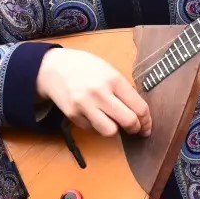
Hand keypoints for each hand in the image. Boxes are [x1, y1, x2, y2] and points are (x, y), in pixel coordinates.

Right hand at [36, 48, 151, 138]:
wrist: (53, 67)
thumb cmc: (84, 67)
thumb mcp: (108, 70)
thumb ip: (123, 88)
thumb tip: (139, 110)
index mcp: (113, 79)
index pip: (139, 107)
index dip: (146, 120)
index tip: (146, 125)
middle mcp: (100, 93)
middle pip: (128, 122)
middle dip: (135, 128)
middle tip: (135, 128)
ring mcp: (85, 105)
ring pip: (110, 131)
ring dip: (115, 129)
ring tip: (113, 121)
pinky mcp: (73, 115)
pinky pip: (92, 129)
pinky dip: (96, 126)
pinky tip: (94, 115)